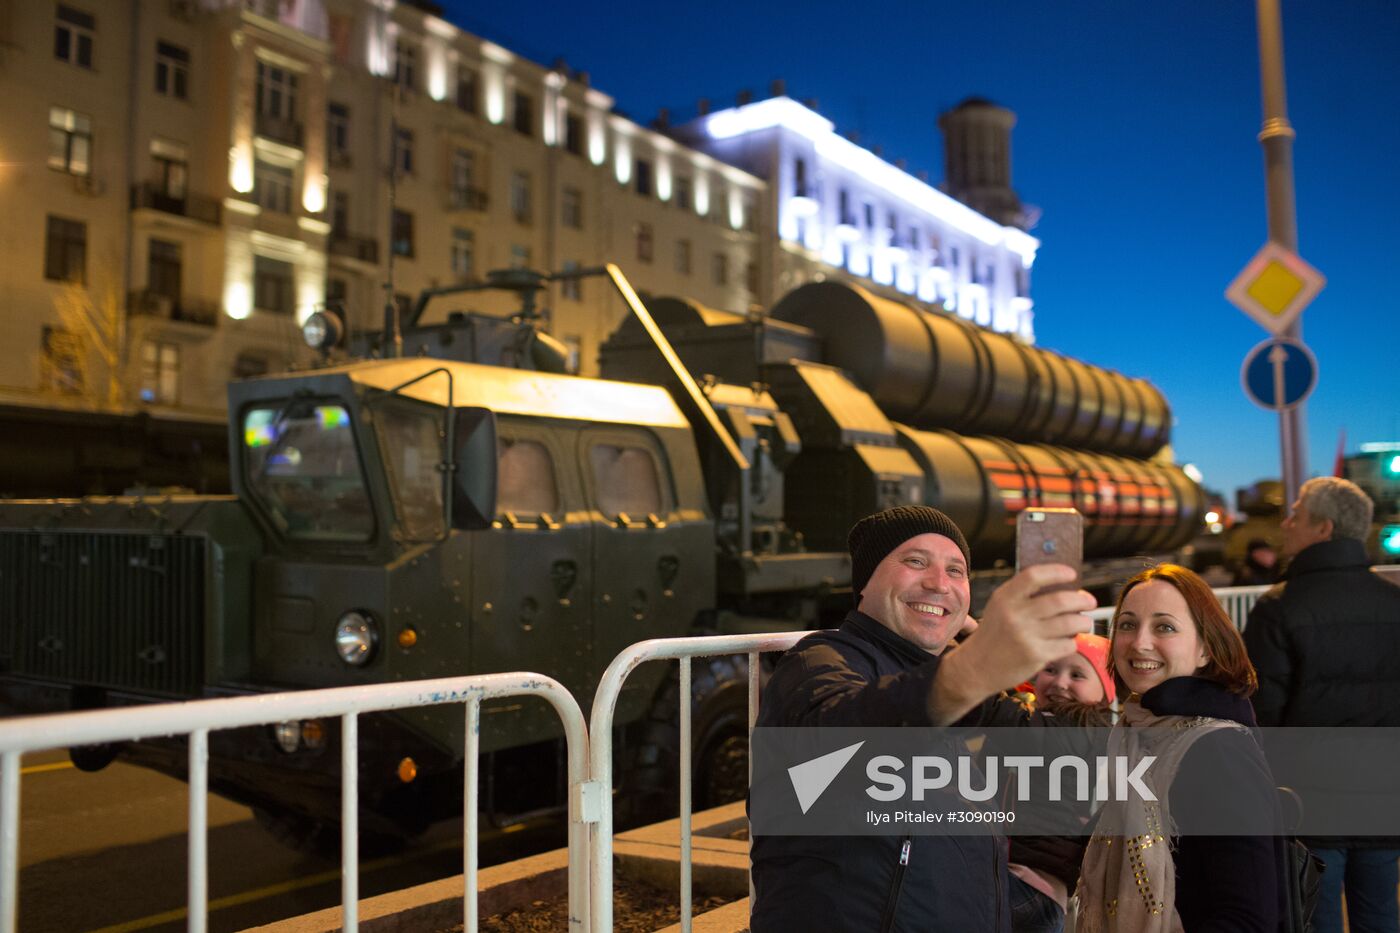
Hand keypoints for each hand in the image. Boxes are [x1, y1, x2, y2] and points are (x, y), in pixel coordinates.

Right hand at [928, 564, 1094, 722]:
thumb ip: (1023, 594)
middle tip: (1090, 601)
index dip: (1056, 572)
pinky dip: (1071, 641)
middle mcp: (1015, 615)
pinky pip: (1067, 644)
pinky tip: (1066, 641)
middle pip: (1060, 600)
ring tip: (1084, 622)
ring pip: (1070, 623)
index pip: (1034, 576)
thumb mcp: (999, 607)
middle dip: (1082, 600)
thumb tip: (1064, 585)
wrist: (977, 667)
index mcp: (1005, 597)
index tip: (1072, 574)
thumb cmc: (995, 633)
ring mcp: (1026, 636)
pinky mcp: (1036, 656)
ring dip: (1083, 621)